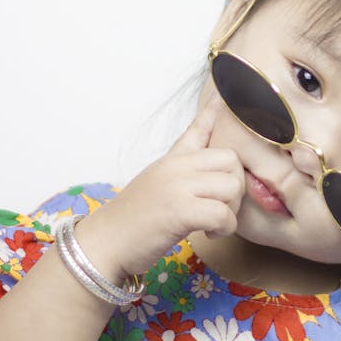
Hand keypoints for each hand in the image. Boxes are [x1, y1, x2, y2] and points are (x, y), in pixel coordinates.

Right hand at [77, 97, 244, 278]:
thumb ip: (181, 169)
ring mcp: (178, 186)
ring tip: (212, 223)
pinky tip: (209, 233)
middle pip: (231, 161)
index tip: (221, 98)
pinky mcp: (181, 211)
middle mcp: (176, 167)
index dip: (214, 114)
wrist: (104, 243)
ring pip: (233, 187)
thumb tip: (201, 160)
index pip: (198, 129)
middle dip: (236, 188)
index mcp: (171, 160)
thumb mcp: (156, 183)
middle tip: (220, 207)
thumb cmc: (132, 220)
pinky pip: (223, 214)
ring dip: (231, 211)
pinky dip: (223, 228)